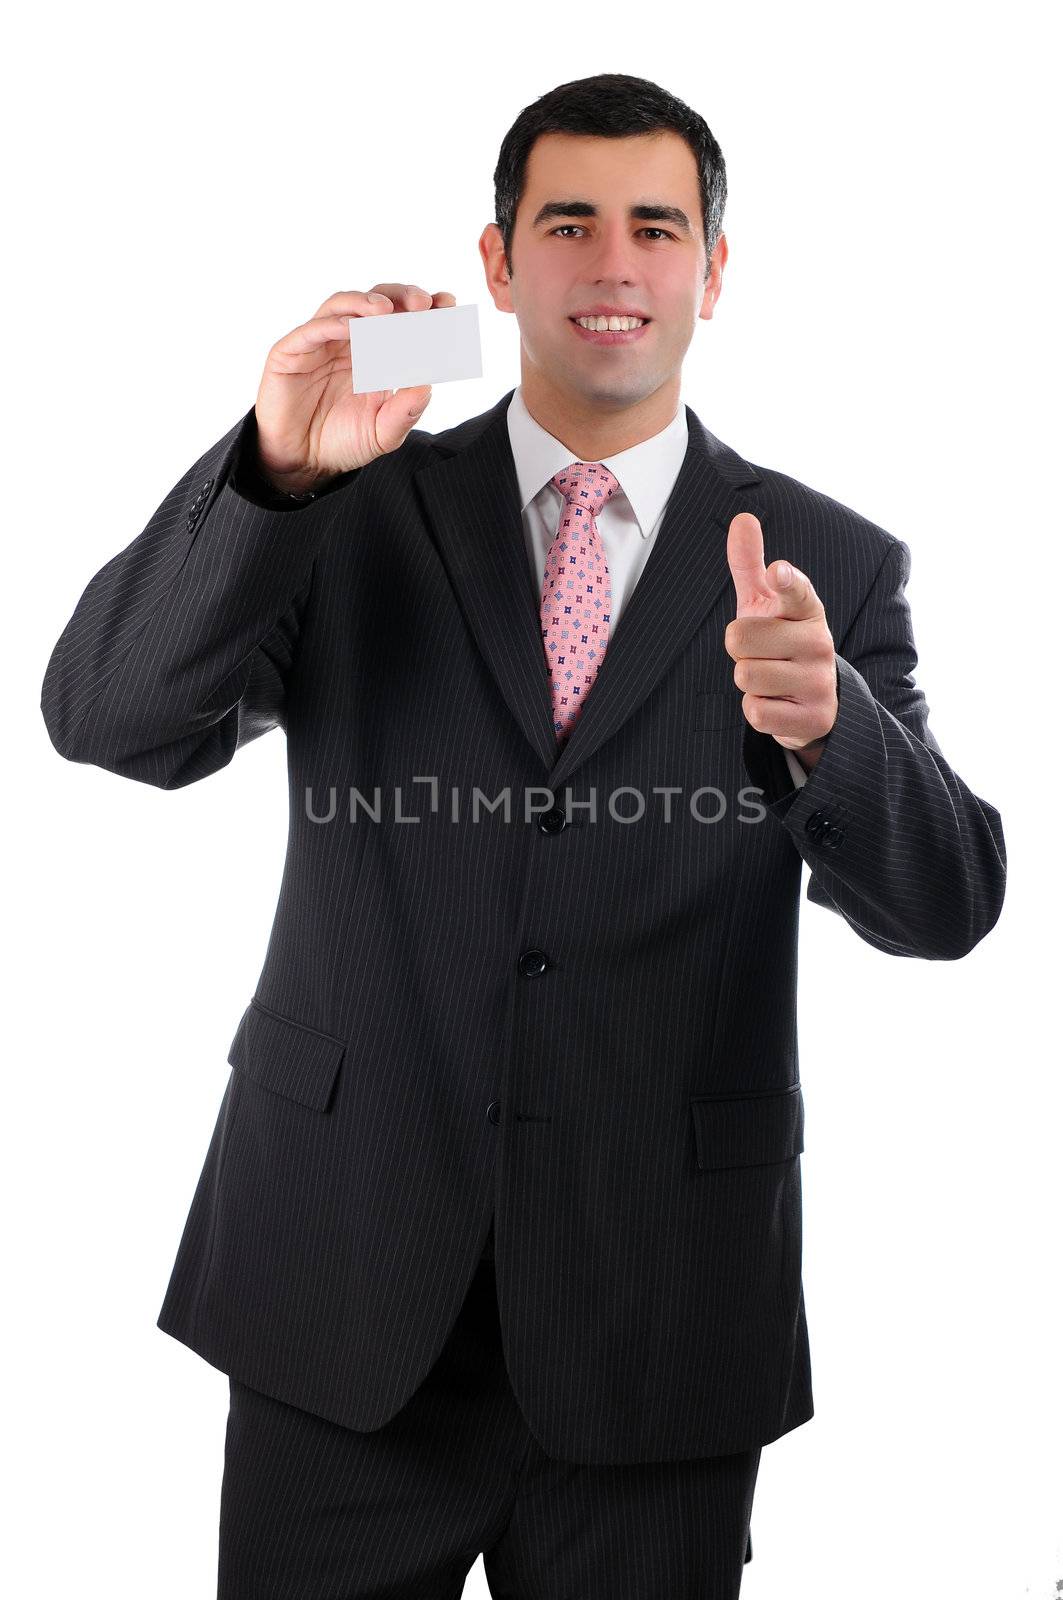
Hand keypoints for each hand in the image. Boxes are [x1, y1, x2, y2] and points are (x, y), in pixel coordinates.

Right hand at [253, 284, 456, 492]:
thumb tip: (428, 386)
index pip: (402, 321)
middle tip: (422, 303)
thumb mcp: (383, 433)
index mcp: (376, 354)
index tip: (447, 304)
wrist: (302, 463)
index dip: (425, 310)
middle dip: (401, 297)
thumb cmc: (343, 442)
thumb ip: (405, 413)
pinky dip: (333, 324)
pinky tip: (353, 327)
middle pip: (375, 302)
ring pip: (342, 306)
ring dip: (365, 303)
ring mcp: (320, 343)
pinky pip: (312, 330)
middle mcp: (350, 341)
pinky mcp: (291, 352)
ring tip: (387, 311)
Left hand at [724, 512, 837, 759]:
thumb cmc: (781, 642)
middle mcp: (818, 642)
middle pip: (740, 638)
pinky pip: (756, 712)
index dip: (785, 582)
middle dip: (739, 649)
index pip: (797, 591)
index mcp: (807, 610)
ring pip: (746, 676)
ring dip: (748, 681)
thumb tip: (743, 518)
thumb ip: (751, 564)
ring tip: (770, 679)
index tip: (778, 572)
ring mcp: (819, 681)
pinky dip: (757, 710)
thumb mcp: (766, 604)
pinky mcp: (814, 717)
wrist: (817, 701)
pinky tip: (777, 703)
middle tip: (761, 653)